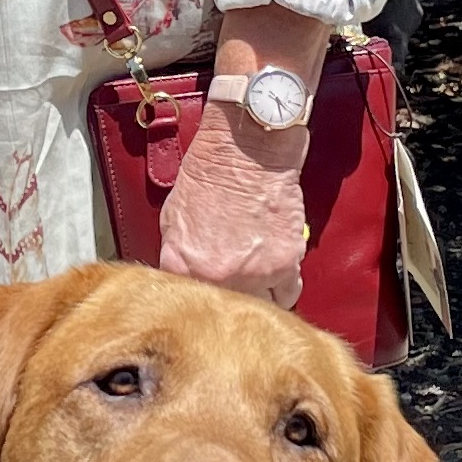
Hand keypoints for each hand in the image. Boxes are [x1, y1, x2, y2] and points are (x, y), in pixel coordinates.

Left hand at [158, 108, 310, 305]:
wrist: (246, 151)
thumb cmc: (209, 174)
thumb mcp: (173, 217)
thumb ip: (179, 254)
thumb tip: (188, 276)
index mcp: (181, 265)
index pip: (189, 301)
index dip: (200, 299)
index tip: (208, 297)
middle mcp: (215, 277)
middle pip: (226, 310)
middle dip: (230, 301)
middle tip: (236, 288)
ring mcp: (251, 275)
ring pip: (259, 306)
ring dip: (259, 297)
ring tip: (258, 281)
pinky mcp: (284, 265)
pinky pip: (288, 293)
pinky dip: (285, 287)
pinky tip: (278, 275)